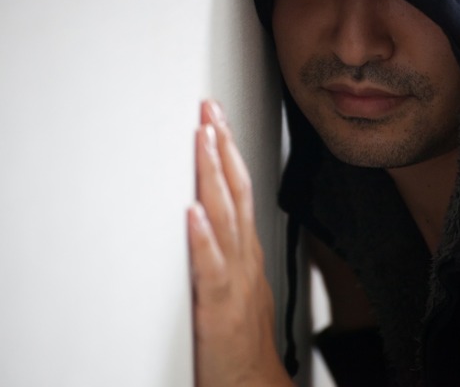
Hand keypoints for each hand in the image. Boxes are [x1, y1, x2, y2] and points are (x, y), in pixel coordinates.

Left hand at [187, 100, 292, 386]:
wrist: (253, 382)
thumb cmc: (243, 336)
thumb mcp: (239, 282)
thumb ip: (229, 249)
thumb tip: (212, 218)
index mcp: (245, 252)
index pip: (240, 191)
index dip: (229, 154)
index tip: (217, 121)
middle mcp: (243, 259)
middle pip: (235, 194)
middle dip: (222, 148)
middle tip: (211, 111)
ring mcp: (234, 281)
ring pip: (225, 220)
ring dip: (215, 177)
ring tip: (205, 140)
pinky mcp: (218, 308)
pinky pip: (211, 269)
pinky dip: (204, 240)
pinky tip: (194, 214)